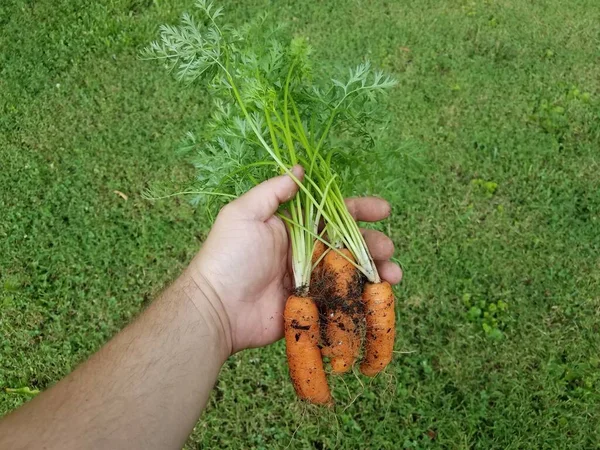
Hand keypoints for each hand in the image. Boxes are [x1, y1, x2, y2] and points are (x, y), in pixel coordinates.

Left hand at [185, 166, 401, 353]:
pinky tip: (379, 297)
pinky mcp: (311, 306)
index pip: (333, 214)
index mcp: (293, 228)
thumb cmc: (229, 256)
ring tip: (392, 274)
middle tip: (387, 248)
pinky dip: (363, 298)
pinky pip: (342, 299)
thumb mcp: (245, 214)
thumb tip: (299, 168)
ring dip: (375, 271)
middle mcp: (305, 252)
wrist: (218, 308)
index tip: (383, 210)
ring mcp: (310, 280)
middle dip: (373, 243)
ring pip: (350, 272)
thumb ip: (274, 191)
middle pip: (348, 243)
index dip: (359, 209)